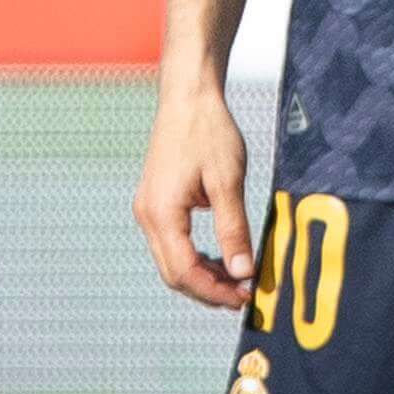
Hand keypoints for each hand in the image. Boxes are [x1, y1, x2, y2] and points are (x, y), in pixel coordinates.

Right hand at [134, 73, 257, 307]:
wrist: (188, 96)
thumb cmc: (208, 131)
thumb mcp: (228, 181)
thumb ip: (234, 229)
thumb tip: (242, 273)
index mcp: (162, 213)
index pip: (184, 272)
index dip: (214, 292)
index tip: (244, 298)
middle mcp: (148, 215)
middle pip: (173, 273)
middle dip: (207, 290)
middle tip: (243, 296)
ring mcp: (149, 209)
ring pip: (171, 261)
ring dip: (201, 275)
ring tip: (236, 280)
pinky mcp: (156, 202)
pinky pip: (171, 243)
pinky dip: (194, 256)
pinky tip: (219, 257)